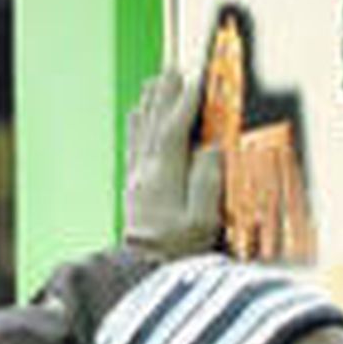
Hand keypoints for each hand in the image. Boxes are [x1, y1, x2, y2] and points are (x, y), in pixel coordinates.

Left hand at [123, 68, 226, 256]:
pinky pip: (133, 146)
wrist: (143, 275)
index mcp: (164, 178)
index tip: (196, 79)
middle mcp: (145, 173)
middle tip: (174, 69)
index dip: (185, 103)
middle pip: (154, 123)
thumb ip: (207, 182)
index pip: (173, 130)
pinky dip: (137, 124)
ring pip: (141, 131)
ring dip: (150, 103)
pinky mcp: (132, 189)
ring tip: (157, 80)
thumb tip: (210, 149)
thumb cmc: (179, 253)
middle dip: (165, 94)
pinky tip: (138, 113)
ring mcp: (136, 180)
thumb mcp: (203, 222)